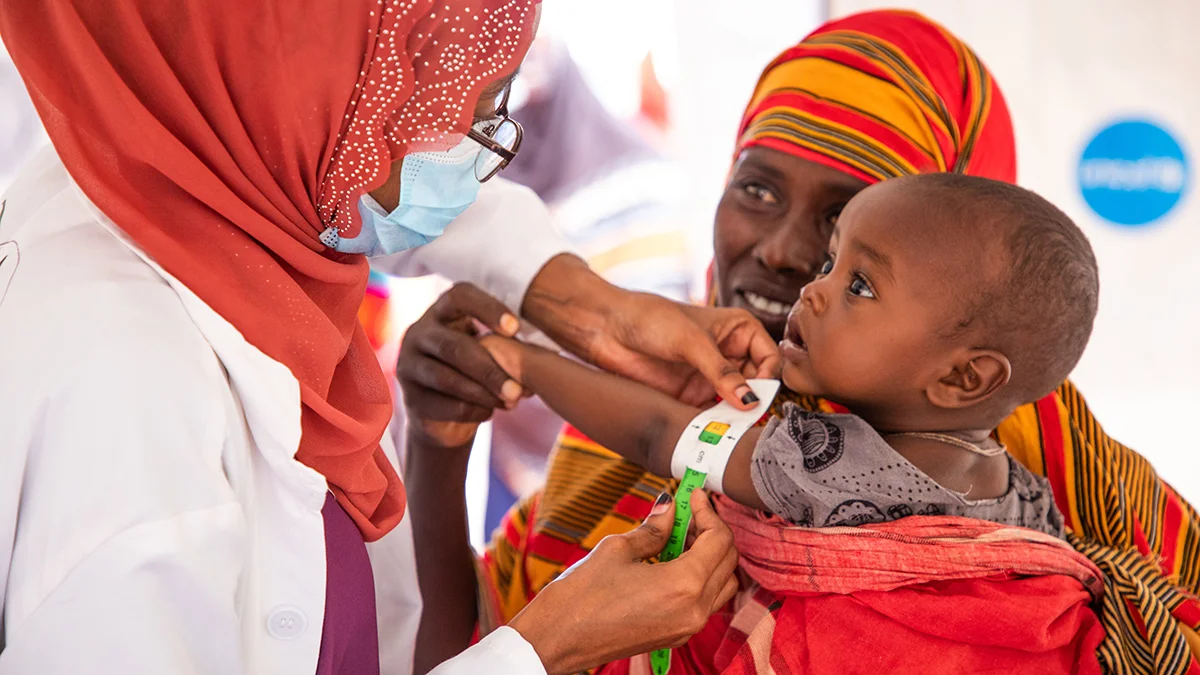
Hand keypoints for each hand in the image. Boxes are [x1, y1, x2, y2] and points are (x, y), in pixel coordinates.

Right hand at [397, 283, 524, 448]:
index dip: (487, 308)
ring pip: (447, 379)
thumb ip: (506, 344)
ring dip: (483, 393)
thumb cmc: (476, 371)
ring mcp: (408, 366)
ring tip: (511, 402)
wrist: (445, 414)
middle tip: (518, 389)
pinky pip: (443, 405)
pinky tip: (491, 412)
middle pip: (454, 346)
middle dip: (490, 369)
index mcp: (441, 312)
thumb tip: (539, 355)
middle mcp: (418, 334)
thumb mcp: (488, 350)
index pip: (460, 296)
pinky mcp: (410, 398)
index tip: (515, 329)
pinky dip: (473, 410)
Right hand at [508, 489, 739, 674]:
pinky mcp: (676, 635)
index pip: (719, 539)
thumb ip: (653, 528)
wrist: (558, 638)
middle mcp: (695, 610)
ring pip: (722, 584)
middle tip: (689, 511)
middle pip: (728, 561)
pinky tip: (672, 560)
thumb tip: (670, 507)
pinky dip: (700, 577)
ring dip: (710, 556)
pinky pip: (705, 602)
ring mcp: (687, 627)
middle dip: (712, 531)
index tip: (694, 494)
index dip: (708, 511)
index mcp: (684, 585)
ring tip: (680, 536)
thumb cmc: (582, 594)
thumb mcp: (618, 550)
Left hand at [522, 255, 779, 408]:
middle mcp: (728, 354)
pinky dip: (715, 424)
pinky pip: (712, 414)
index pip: (769, 358)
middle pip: (756, 384)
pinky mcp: (690, 395)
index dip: (767, 377)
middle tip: (747, 419)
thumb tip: (750, 400)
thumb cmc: (650, 319)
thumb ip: (721, 372)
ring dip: (735, 417)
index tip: (757, 395)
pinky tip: (711, 432)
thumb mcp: (691, 342)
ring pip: (736, 403)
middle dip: (753, 402)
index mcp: (738, 330)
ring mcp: (710, 377)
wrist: (607, 328)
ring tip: (730, 430)